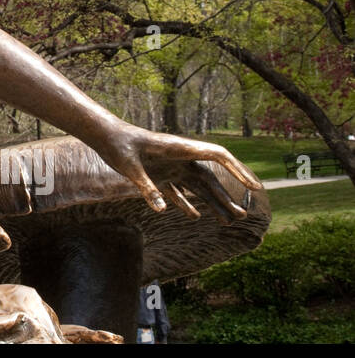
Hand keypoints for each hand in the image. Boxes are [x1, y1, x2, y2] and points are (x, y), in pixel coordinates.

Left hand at [91, 122, 263, 221]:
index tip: (253, 187)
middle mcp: (180, 157)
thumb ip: (146, 187)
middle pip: (209, 178)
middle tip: (242, 216)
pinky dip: (186, 203)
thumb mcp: (130, 167)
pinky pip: (177, 191)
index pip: (218, 156)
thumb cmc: (117, 146)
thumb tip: (161, 209)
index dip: (238, 170)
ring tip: (226, 221)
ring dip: (211, 203)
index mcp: (180, 149)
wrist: (103, 136)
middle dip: (226, 197)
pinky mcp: (158, 174)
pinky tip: (195, 216)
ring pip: (196, 187)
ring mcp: (170, 166)